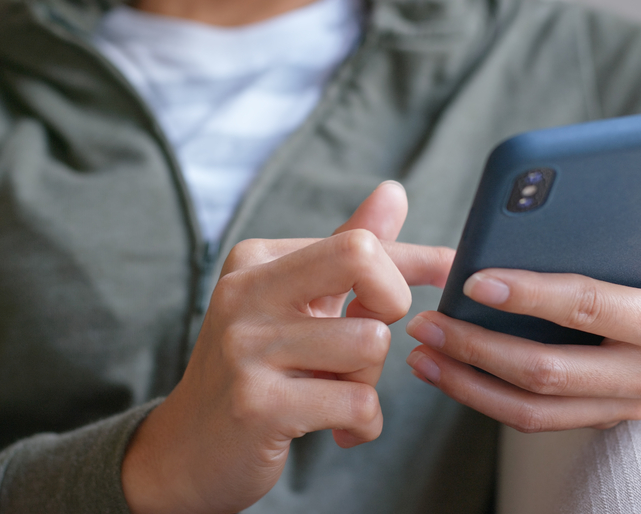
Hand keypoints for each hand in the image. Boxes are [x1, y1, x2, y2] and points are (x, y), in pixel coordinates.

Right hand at [121, 182, 453, 512]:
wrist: (188, 450)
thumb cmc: (256, 369)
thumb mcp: (295, 301)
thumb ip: (346, 247)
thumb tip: (394, 192)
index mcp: (255, 260)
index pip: (358, 241)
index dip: (416, 259)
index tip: (452, 268)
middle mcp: (245, 294)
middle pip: (365, 262)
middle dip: (390, 305)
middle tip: (365, 341)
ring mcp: (247, 349)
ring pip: (370, 342)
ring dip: (369, 380)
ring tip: (333, 394)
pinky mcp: (258, 406)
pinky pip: (358, 403)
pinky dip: (364, 424)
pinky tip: (337, 429)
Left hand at [405, 169, 640, 431]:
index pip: (589, 309)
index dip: (530, 296)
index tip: (474, 281)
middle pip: (549, 373)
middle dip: (479, 349)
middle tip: (425, 323)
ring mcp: (625, 406)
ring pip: (534, 411)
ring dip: (468, 384)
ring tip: (421, 353)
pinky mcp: (600, 417)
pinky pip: (535, 419)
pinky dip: (484, 398)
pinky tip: (445, 369)